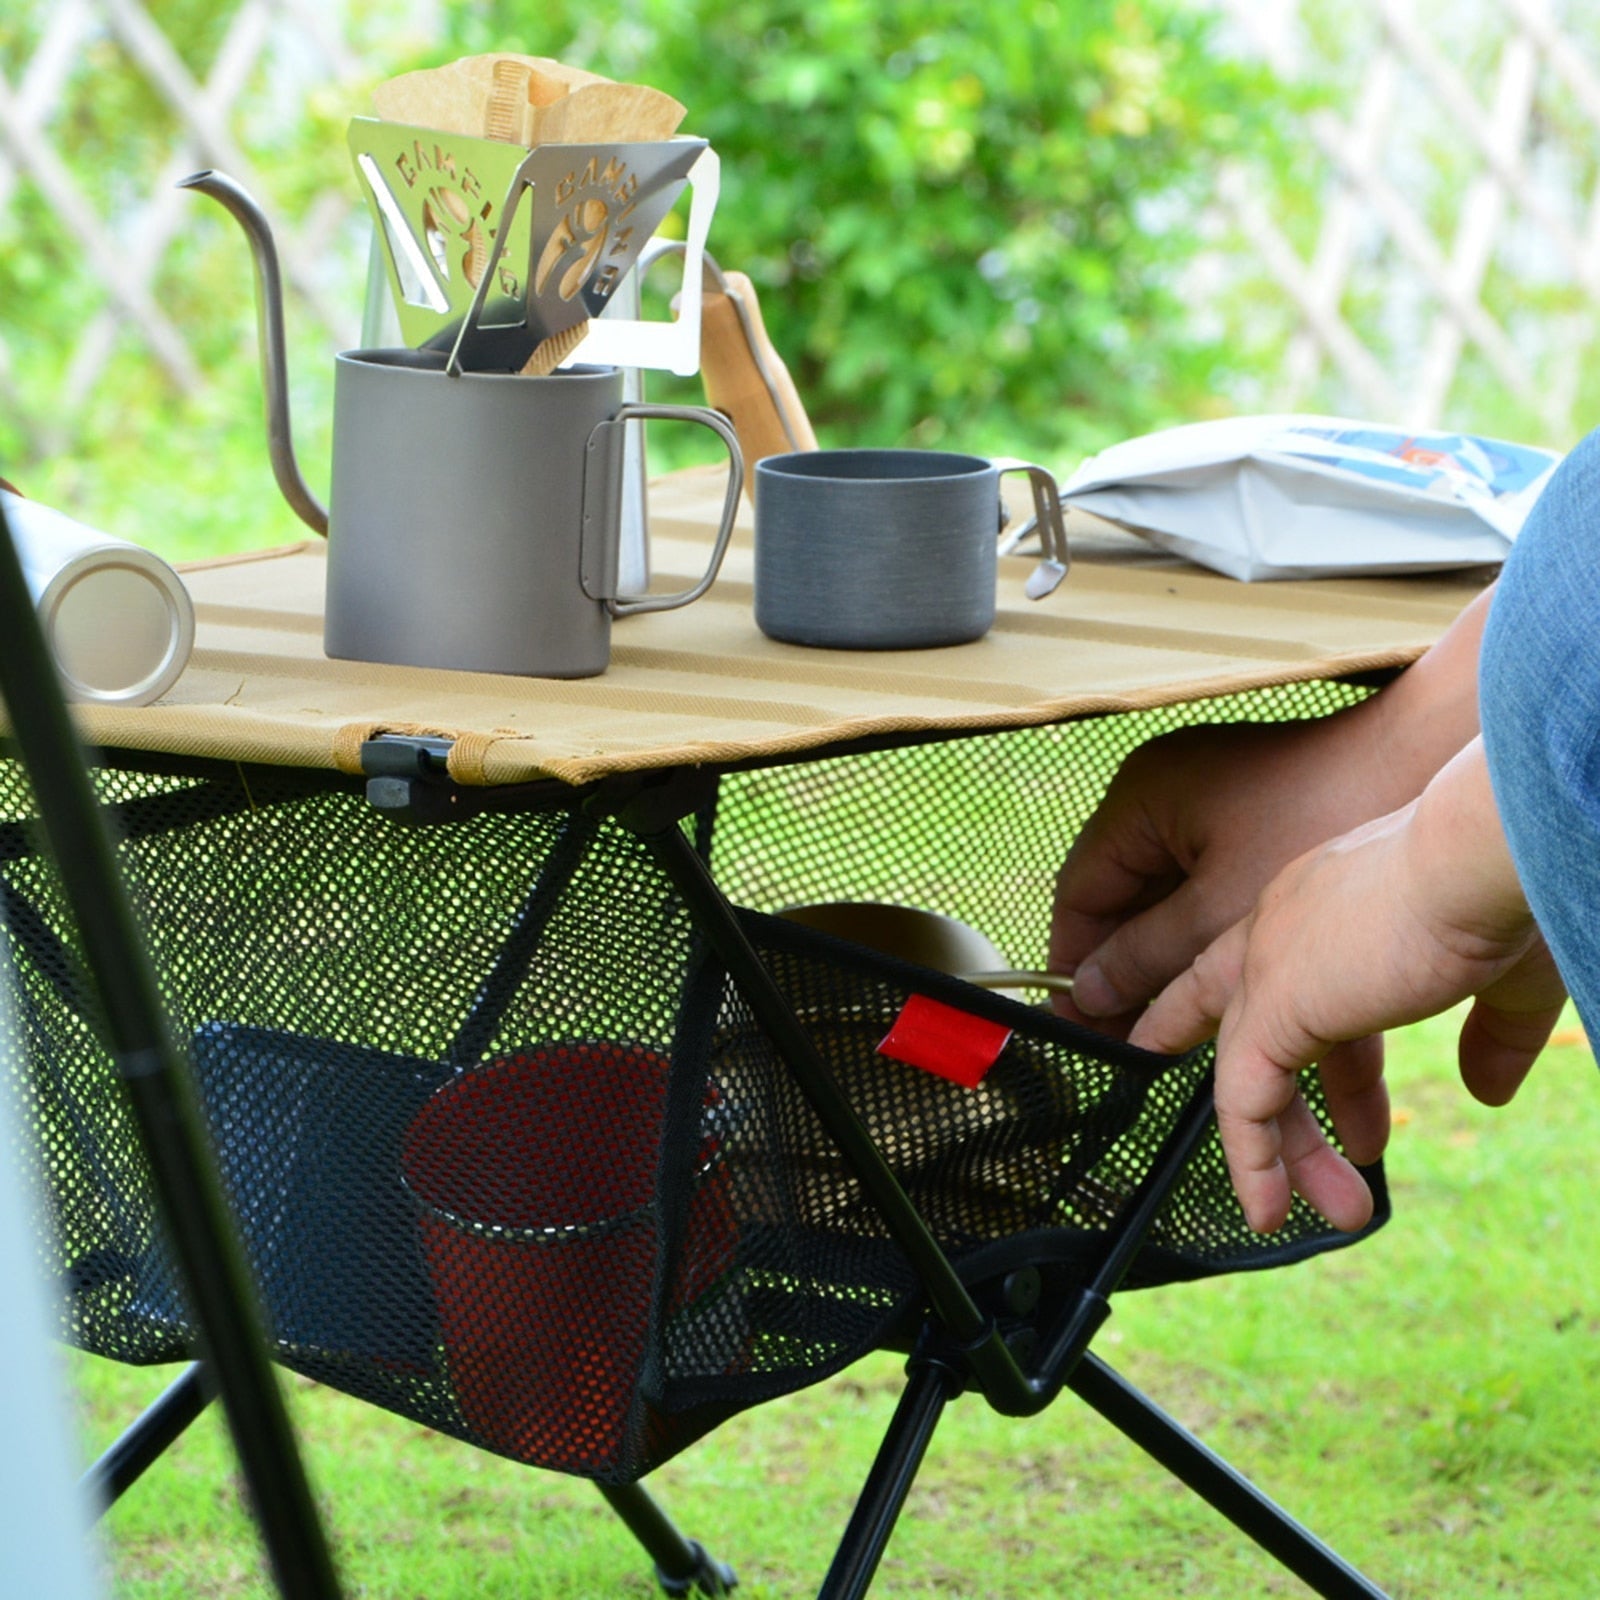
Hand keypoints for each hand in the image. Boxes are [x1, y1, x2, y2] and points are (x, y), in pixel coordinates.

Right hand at [1050, 588, 1493, 1029]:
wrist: (1437, 757)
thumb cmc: (1325, 812)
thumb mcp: (1219, 906)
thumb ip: (1148, 956)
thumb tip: (1089, 995)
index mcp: (1143, 800)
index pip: (1083, 895)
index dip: (1077, 966)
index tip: (1081, 1030)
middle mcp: (1174, 803)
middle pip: (1136, 912)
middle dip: (1145, 988)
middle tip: (1137, 1058)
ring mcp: (1226, 814)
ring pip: (1194, 916)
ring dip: (1203, 980)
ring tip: (1199, 1053)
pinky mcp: (1276, 828)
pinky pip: (1239, 900)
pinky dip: (1249, 954)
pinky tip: (1261, 1015)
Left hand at [1128, 740, 1565, 1232]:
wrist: (1487, 850)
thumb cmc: (1505, 892)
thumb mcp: (1506, 975)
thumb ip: (1493, 1032)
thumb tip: (1485, 1092)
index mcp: (1326, 900)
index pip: (1299, 980)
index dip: (1310, 1043)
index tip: (1326, 1089)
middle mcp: (1282, 925)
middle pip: (1257, 1028)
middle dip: (1279, 1101)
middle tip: (1312, 1160)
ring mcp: (1270, 962)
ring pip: (1249, 1072)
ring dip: (1283, 1150)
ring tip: (1316, 1213)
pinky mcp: (1274, 1006)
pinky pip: (1242, 1099)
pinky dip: (1251, 1157)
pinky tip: (1266, 1209)